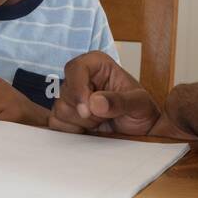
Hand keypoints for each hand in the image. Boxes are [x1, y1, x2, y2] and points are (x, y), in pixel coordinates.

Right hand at [48, 52, 191, 137]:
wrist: (140, 132)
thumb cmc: (142, 112)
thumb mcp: (140, 104)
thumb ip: (120, 101)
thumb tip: (95, 103)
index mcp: (97, 65)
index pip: (76, 68)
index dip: (78, 88)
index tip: (87, 110)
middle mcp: (81, 78)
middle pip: (65, 92)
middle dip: (85, 112)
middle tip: (106, 117)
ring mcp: (71, 97)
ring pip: (60, 110)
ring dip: (82, 123)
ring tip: (101, 122)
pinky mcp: (65, 116)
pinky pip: (56, 124)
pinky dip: (72, 132)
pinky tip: (89, 131)